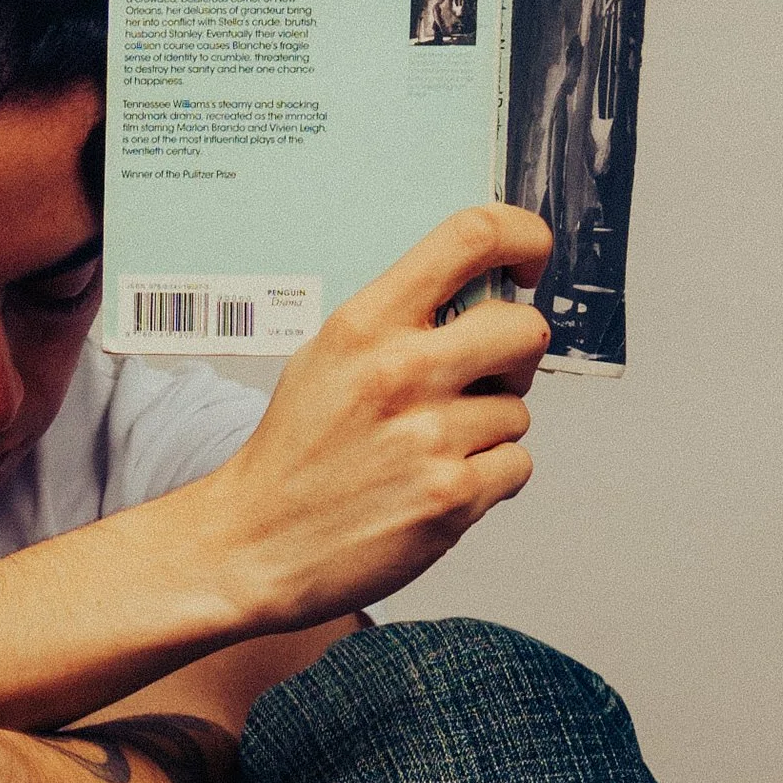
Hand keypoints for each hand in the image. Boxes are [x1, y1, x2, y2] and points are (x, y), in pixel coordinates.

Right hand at [194, 205, 553, 632]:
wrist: (254, 545)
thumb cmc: (293, 455)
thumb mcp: (325, 358)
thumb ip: (397, 323)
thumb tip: (479, 299)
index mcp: (366, 324)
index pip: (471, 237)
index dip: (523, 237)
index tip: (528, 263)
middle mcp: (401, 371)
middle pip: (524, 328)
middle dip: (519, 354)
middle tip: (487, 376)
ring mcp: (430, 437)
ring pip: (518, 410)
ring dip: (488, 430)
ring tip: (429, 450)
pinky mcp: (452, 497)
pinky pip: (517, 464)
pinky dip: (489, 477)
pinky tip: (438, 484)